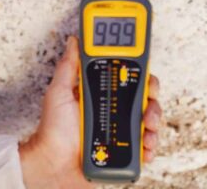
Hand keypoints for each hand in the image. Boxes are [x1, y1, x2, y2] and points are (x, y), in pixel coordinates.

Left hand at [19, 36, 161, 187]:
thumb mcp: (59, 92)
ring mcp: (120, 129)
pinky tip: (145, 147)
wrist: (54, 165)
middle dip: (152, 100)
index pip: (126, 76)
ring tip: (147, 129)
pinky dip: (150, 145)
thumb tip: (74, 41)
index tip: (144, 73)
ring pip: (149, 120)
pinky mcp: (124, 150)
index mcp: (100, 92)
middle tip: (147, 106)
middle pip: (143, 97)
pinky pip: (146, 145)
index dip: (139, 73)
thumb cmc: (53, 130)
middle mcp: (113, 109)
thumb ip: (68, 66)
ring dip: (154, 122)